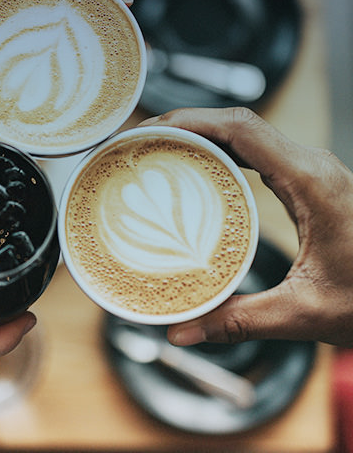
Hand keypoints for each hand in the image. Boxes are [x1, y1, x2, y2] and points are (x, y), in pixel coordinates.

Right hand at [140, 107, 352, 346]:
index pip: (241, 128)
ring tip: (158, 149)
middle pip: (237, 122)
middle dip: (184, 123)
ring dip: (201, 133)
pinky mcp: (307, 181)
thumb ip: (239, 321)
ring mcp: (310, 170)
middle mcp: (311, 166)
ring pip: (246, 132)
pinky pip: (256, 151)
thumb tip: (180, 332)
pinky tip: (198, 169)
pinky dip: (220, 150)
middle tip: (140, 142)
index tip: (149, 130)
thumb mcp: (306, 312)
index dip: (189, 120)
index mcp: (311, 182)